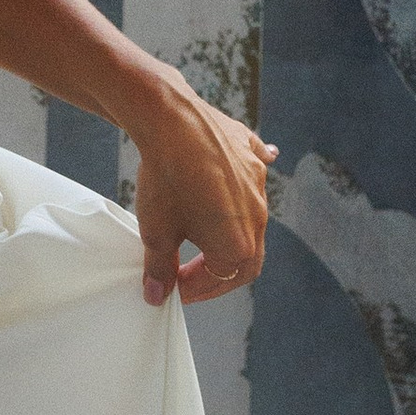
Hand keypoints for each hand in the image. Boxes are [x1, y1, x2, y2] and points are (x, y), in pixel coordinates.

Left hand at [127, 73, 276, 307]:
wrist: (171, 119)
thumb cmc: (166, 179)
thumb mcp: (156, 232)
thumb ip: (160, 269)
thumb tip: (157, 295)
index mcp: (240, 244)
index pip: (220, 280)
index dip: (195, 288)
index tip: (173, 288)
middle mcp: (259, 215)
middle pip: (246, 256)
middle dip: (219, 270)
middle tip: (193, 273)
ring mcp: (258, 182)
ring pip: (251, 216)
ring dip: (230, 232)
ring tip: (206, 235)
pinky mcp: (251, 152)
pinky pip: (254, 172)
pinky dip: (246, 184)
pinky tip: (240, 184)